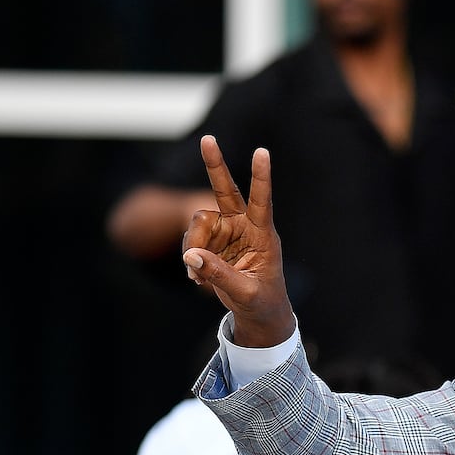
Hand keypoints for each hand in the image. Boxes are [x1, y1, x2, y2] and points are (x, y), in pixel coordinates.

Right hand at [181, 136, 295, 347]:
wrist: (257, 315)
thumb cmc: (262, 302)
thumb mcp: (246, 292)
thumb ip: (220, 275)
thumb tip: (191, 256)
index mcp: (264, 235)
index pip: (262, 201)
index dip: (261, 177)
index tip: (262, 151)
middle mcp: (244, 227)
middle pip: (226, 191)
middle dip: (216, 165)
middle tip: (208, 139)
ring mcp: (226, 232)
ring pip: (199, 222)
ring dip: (193, 245)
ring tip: (197, 275)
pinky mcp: (211, 242)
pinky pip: (191, 240)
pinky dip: (190, 259)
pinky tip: (196, 277)